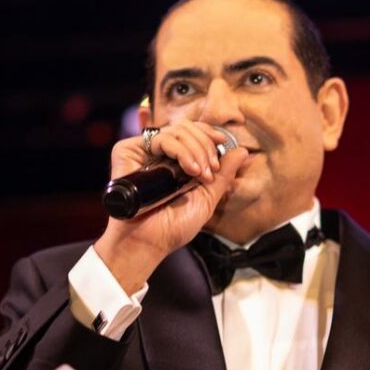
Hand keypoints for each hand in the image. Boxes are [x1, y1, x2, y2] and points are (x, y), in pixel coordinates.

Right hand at [94, 122, 248, 292]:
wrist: (150, 241)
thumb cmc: (174, 227)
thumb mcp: (207, 199)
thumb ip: (223, 175)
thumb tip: (242, 151)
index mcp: (174, 162)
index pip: (192, 133)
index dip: (207, 132)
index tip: (222, 141)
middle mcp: (158, 154)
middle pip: (186, 128)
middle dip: (205, 146)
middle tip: (210, 171)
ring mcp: (142, 152)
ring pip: (176, 131)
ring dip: (196, 150)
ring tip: (200, 174)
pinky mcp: (127, 151)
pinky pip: (160, 138)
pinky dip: (180, 150)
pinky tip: (189, 170)